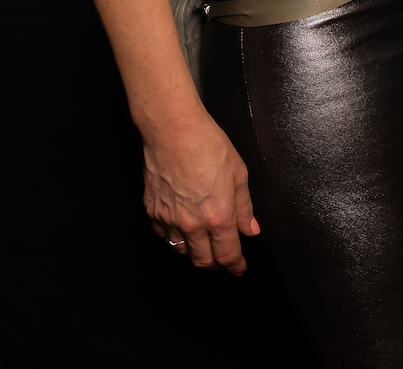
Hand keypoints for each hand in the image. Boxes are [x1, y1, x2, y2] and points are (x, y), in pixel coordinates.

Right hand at [141, 109, 257, 273]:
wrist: (174, 132)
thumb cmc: (208, 146)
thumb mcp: (239, 174)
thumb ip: (244, 207)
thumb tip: (250, 229)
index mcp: (218, 217)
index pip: (227, 255)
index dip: (235, 266)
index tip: (239, 269)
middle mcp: (192, 224)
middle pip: (203, 260)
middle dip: (216, 265)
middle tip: (225, 261)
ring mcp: (169, 219)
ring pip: (182, 250)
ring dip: (195, 252)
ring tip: (205, 245)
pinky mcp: (152, 212)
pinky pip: (163, 235)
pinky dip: (174, 237)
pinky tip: (183, 228)